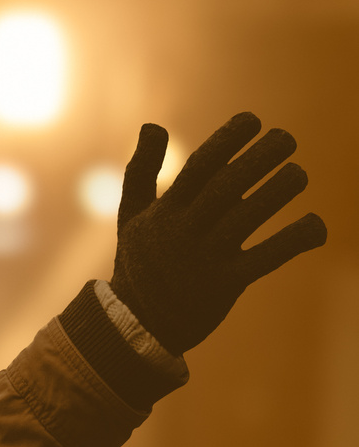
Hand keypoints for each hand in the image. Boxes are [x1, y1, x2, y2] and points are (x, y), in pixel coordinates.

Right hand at [110, 112, 327, 354]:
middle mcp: (182, 233)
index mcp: (163, 213)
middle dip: (259, 159)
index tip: (252, 120)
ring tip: (299, 174)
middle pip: (225, 187)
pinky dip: (293, 240)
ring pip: (247, 218)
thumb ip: (141, 171)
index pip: (197, 169)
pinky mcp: (226, 285)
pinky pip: (265, 258)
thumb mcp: (131, 216)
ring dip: (277, 192)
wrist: (137, 325)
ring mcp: (204, 260)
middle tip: (287, 139)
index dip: (225, 141)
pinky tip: (316, 226)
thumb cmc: (140, 263)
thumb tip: (152, 124)